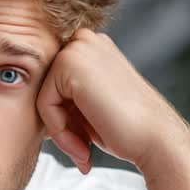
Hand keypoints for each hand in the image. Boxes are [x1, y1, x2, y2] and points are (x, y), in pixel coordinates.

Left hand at [37, 28, 189, 173]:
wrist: (156, 140)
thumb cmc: (127, 130)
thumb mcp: (90, 106)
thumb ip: (66, 97)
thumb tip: (32, 101)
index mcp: (92, 47)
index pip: (53, 85)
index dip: (64, 119)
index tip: (84, 143)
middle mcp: (85, 40)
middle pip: (46, 89)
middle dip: (61, 124)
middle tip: (83, 150)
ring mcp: (78, 48)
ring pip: (42, 96)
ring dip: (61, 131)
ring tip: (83, 150)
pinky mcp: (69, 63)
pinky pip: (43, 103)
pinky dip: (59, 130)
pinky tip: (83, 145)